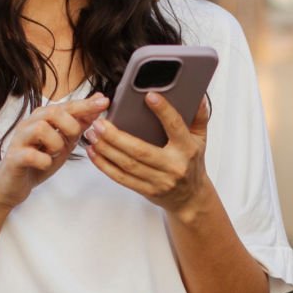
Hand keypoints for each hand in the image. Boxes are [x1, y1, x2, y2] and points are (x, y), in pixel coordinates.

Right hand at [0, 94, 108, 210]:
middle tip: (71, 140)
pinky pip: (31, 154)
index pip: (67, 106)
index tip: (104, 101)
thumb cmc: (37, 162)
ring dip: (55, 143)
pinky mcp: (14, 158)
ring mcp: (20, 140)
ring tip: (54, 154)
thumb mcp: (63, 143)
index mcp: (42, 118)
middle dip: (70, 126)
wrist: (12, 185)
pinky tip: (45, 164)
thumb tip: (96, 108)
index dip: (86, 104)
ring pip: (41, 128)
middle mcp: (29, 124)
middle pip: (53, 111)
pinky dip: (44, 160)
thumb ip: (78, 127)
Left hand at [84, 93, 210, 219]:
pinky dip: (105, 165)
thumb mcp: (200, 139)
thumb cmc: (192, 163)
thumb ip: (199, 116)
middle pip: (141, 150)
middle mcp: (173, 166)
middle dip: (116, 136)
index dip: (163, 111)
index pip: (175, 126)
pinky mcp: (146, 190)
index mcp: (187, 149)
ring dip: (106, 149)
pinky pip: (121, 178)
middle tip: (100, 122)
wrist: (190, 197)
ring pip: (127, 164)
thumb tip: (196, 95)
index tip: (149, 96)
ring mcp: (159, 181)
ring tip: (92, 134)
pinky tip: (95, 153)